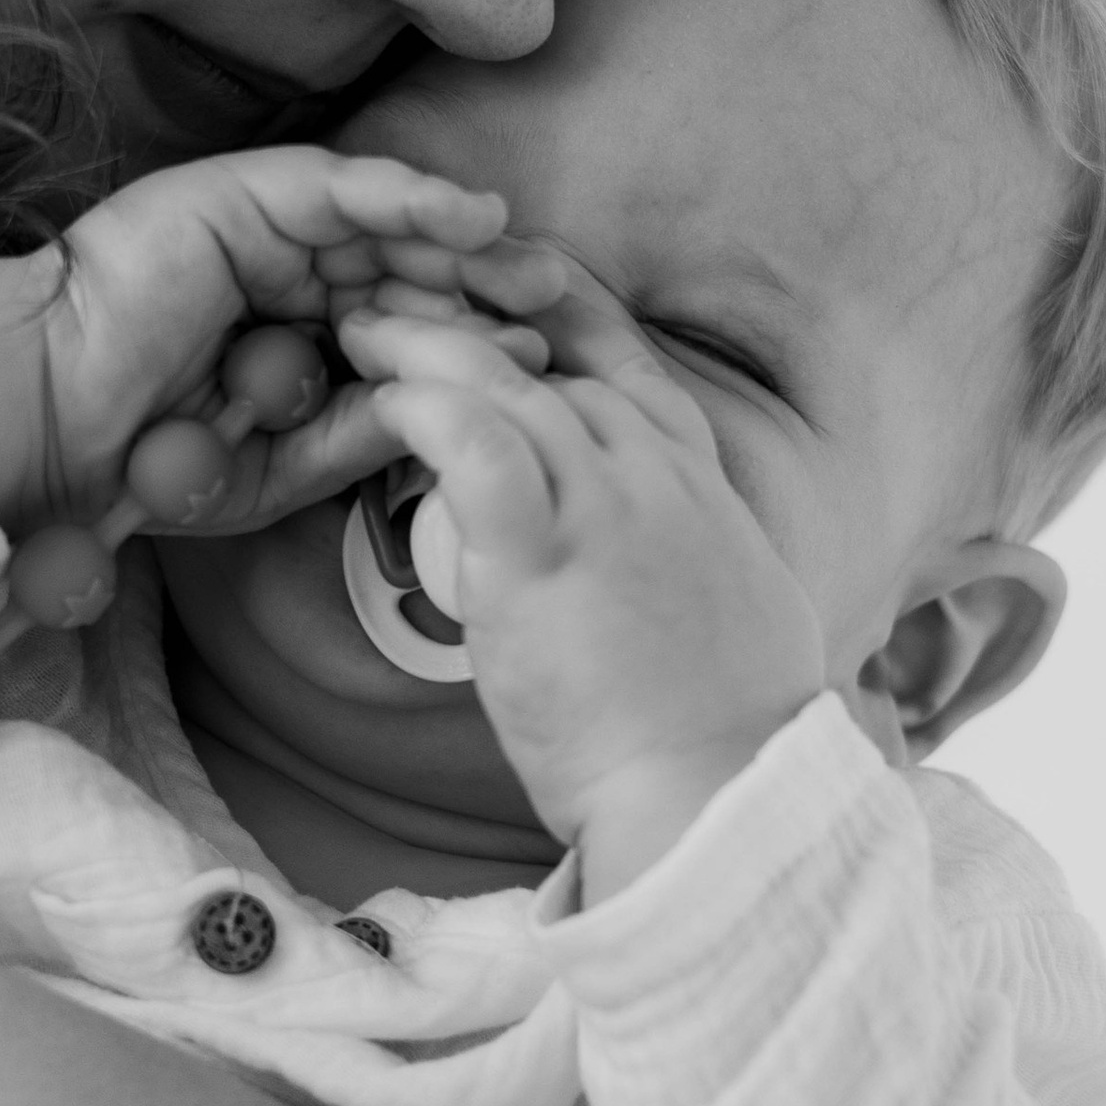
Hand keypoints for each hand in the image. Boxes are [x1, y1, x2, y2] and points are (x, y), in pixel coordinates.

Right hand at [0, 151, 562, 531]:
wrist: (51, 435)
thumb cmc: (152, 460)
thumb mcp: (285, 465)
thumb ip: (366, 429)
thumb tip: (465, 401)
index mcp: (288, 328)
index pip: (398, 319)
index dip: (473, 337)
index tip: (550, 364)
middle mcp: (279, 267)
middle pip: (404, 263)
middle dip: (487, 283)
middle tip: (566, 305)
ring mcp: (258, 222)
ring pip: (383, 224)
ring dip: (465, 241)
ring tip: (537, 267)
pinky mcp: (239, 191)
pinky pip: (341, 186)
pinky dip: (411, 195)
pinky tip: (475, 216)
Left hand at [339, 298, 825, 896]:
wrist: (719, 796)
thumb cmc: (723, 740)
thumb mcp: (741, 619)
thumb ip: (692, 571)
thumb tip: (668, 581)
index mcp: (700, 491)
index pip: (629, 373)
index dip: (565, 329)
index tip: (511, 309)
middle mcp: (656, 478)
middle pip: (554, 369)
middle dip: (473, 332)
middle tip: (402, 314)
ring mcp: (604, 510)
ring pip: (509, 387)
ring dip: (430, 348)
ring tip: (365, 329)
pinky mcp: (544, 560)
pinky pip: (477, 449)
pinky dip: (426, 410)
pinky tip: (385, 399)